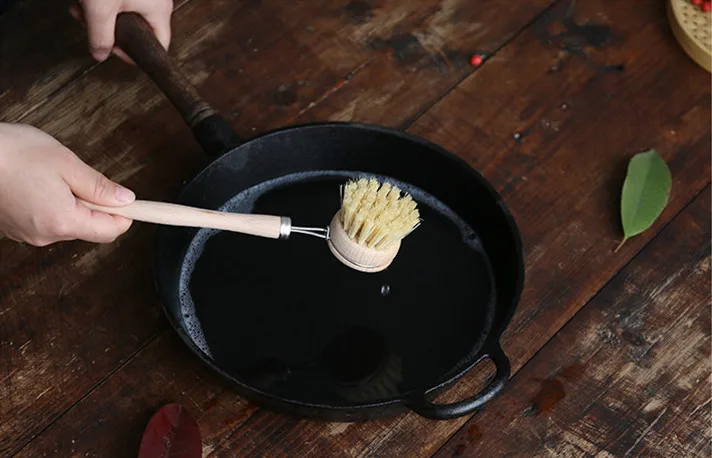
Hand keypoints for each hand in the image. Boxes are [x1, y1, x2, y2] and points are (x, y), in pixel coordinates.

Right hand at [0, 123, 134, 245]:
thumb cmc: (11, 153)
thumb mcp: (66, 163)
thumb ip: (99, 186)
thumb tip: (126, 200)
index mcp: (63, 221)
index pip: (110, 231)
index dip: (125, 215)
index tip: (129, 200)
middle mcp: (45, 235)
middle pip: (89, 228)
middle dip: (94, 205)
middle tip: (79, 177)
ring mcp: (26, 234)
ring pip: (66, 223)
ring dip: (70, 203)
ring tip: (49, 176)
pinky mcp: (13, 228)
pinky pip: (44, 220)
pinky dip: (48, 204)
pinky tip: (34, 183)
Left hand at [69, 0, 172, 62]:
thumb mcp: (99, 10)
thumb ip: (100, 37)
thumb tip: (100, 55)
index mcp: (158, 10)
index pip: (159, 45)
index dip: (136, 54)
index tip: (115, 50)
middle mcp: (155, 1)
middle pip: (137, 30)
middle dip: (108, 31)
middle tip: (91, 28)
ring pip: (123, 14)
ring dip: (100, 16)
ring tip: (82, 10)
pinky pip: (117, 0)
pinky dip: (100, 2)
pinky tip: (84, 1)